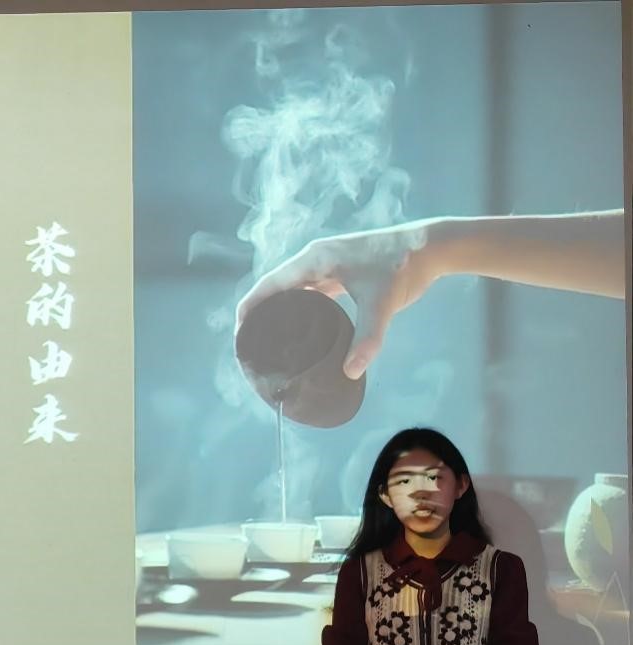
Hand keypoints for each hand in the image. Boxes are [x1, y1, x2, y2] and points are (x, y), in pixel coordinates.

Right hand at [235, 221, 437, 379]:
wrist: (431, 247)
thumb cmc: (403, 268)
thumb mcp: (382, 304)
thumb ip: (367, 338)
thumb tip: (351, 372)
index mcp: (314, 259)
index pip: (270, 285)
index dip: (250, 308)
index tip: (239, 334)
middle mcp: (315, 258)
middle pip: (275, 288)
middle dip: (259, 314)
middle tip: (250, 345)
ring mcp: (326, 263)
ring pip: (291, 289)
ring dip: (277, 311)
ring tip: (267, 339)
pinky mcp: (339, 271)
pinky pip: (308, 290)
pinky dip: (297, 307)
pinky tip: (297, 328)